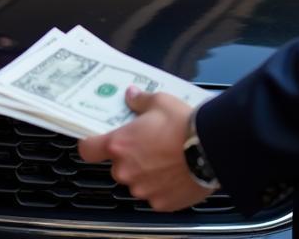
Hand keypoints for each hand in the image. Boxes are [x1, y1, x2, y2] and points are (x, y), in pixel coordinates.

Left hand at [78, 88, 212, 212]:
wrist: (210, 149)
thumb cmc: (182, 124)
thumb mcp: (159, 101)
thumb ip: (140, 100)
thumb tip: (131, 95)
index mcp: (119, 145)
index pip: (88, 150)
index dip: (91, 144)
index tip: (96, 141)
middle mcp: (126, 171)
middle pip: (117, 166)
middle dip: (129, 157)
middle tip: (147, 145)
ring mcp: (143, 190)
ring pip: (137, 181)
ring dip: (145, 173)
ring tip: (166, 159)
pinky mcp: (161, 204)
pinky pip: (155, 195)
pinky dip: (162, 187)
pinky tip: (176, 173)